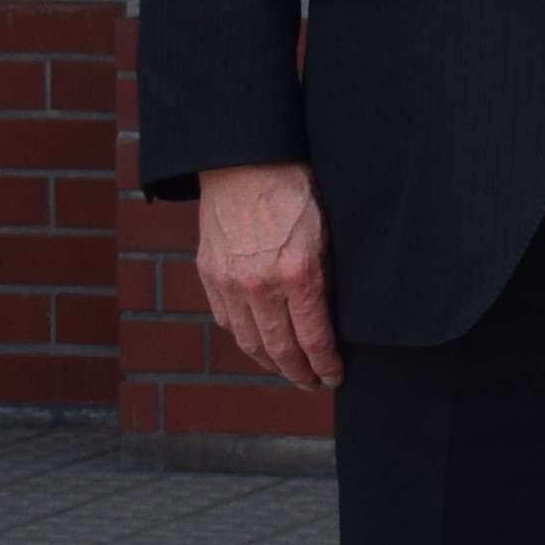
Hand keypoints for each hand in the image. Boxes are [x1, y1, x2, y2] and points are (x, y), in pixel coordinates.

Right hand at [195, 162, 339, 390]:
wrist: (245, 161)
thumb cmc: (298, 189)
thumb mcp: (329, 232)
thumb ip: (328, 276)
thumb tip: (333, 315)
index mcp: (299, 274)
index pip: (315, 339)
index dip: (327, 365)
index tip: (335, 377)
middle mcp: (260, 285)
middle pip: (280, 349)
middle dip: (299, 373)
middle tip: (313, 384)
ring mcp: (229, 281)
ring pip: (248, 340)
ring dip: (269, 362)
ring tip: (287, 370)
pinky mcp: (209, 272)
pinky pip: (226, 319)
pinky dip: (243, 336)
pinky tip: (258, 342)